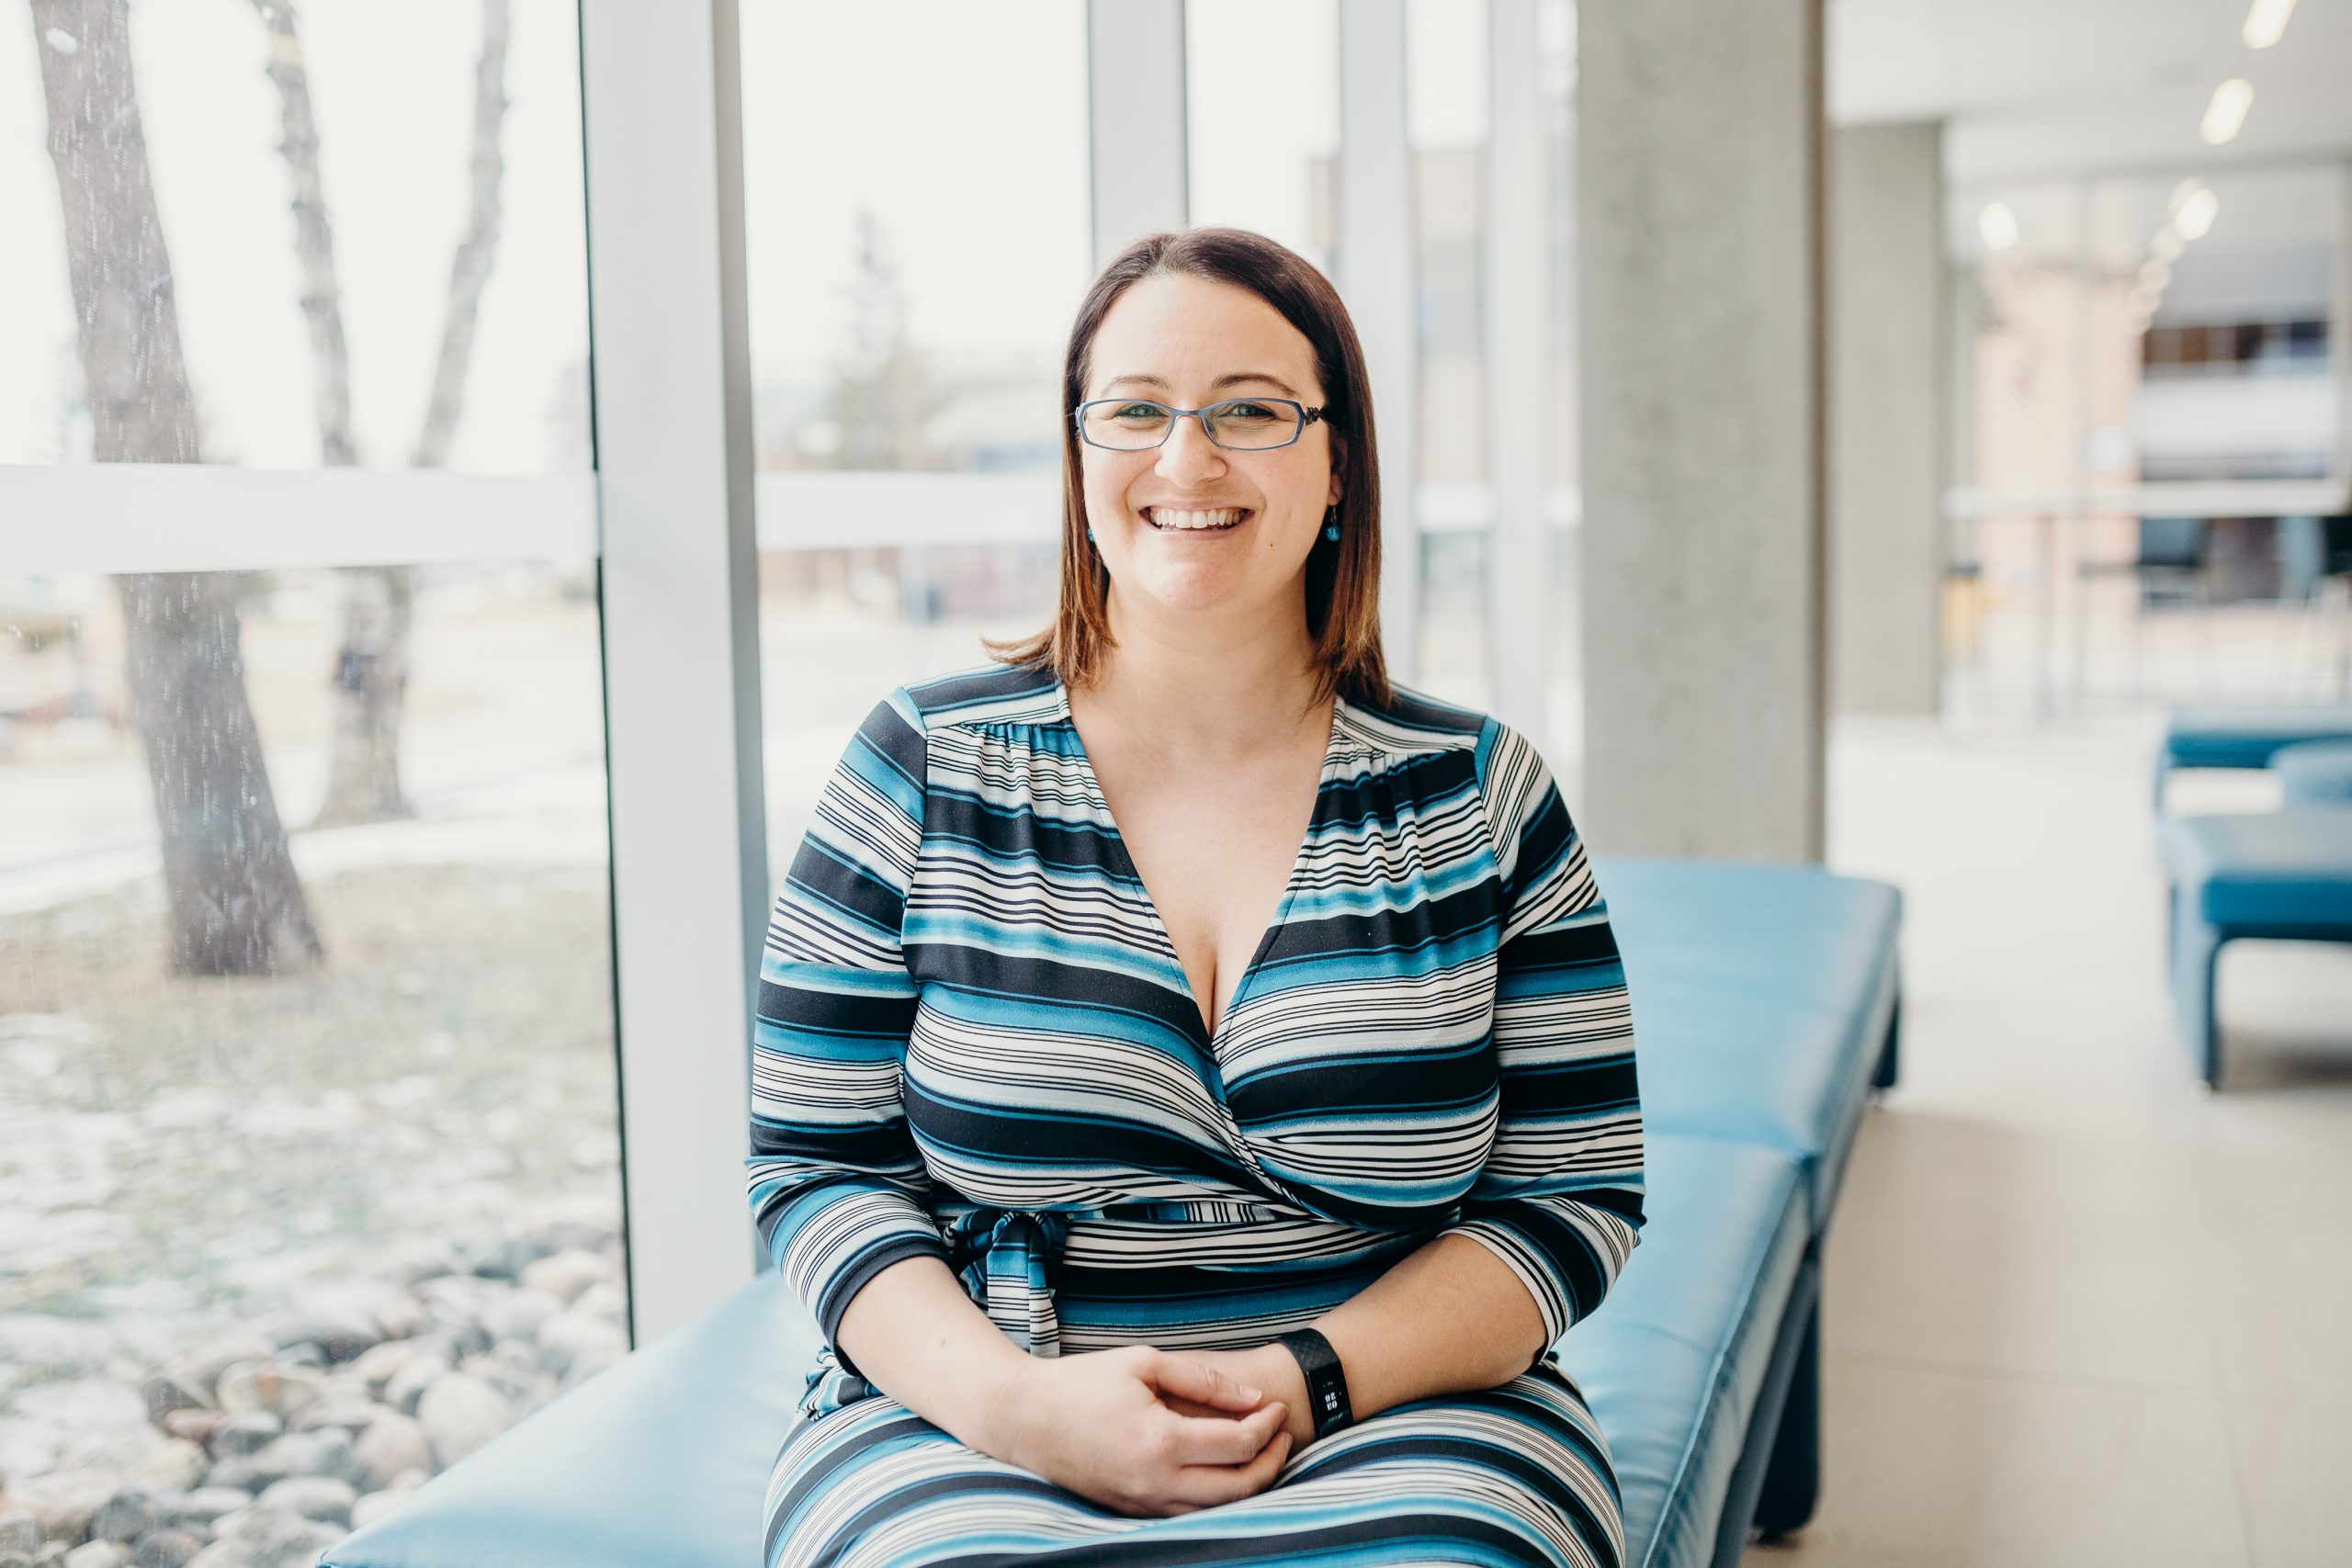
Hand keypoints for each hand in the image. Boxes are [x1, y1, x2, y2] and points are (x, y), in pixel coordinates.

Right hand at [988, 1345, 1291, 1517]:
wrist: (1022, 1419)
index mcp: (1160, 1441)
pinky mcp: (1132, 1512)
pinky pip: (1191, 1517)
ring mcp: (1143, 1504)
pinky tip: (1226, 1471)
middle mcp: (1156, 1482)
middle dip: (1273, 1461)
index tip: (1277, 1406)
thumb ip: (1204, 1380)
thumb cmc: (1080, 1382)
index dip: (1268, 1425)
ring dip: (1252, 1485)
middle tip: (1283, 1433)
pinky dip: (1219, 1500)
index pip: (1239, 1444)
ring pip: (1219, 1511)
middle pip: (1241, 1488)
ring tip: (1263, 1452)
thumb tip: (1254, 1401)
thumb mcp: (1143, 1363)